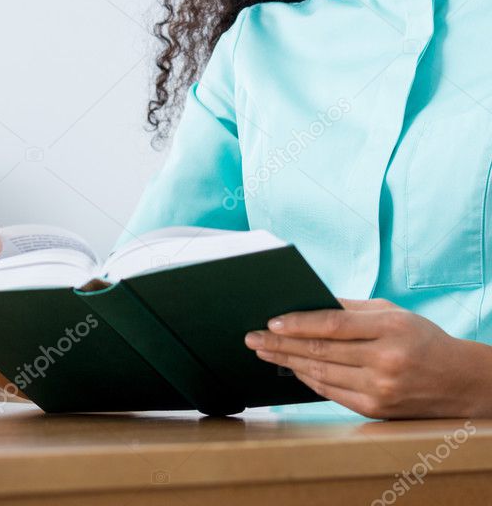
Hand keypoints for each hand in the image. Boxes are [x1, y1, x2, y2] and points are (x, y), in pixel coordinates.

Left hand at [244, 297, 477, 417]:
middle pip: (321, 351)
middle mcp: (386, 361)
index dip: (298, 324)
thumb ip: (349, 308)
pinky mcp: (376, 410)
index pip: (333, 325)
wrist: (460, 381)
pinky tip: (291, 368)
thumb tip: (304, 302)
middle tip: (252, 338)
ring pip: (321, 374)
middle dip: (280, 344)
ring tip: (263, 352)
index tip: (271, 322)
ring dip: (286, 362)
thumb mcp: (391, 312)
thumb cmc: (420, 338)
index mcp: (390, 329)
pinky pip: (331, 392)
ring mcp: (381, 389)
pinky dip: (307, 379)